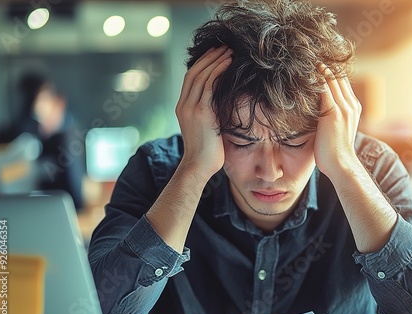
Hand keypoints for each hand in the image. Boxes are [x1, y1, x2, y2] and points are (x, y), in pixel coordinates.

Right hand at [175, 46, 232, 177]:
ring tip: (229, 52)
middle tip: (223, 47)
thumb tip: (224, 106)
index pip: (190, 79)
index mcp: (182, 108)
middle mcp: (184, 105)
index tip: (215, 55)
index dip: (202, 64)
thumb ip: (210, 114)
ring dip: (216, 61)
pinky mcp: (202, 112)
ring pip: (202, 76)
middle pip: (194, 73)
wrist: (198, 167)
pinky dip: (218, 72)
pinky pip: (210, 86)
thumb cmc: (206, 153)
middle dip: (209, 58)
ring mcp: (191, 108)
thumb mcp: (205, 129)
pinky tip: (228, 65)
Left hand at [314, 64, 361, 176]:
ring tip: (305, 56)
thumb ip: (330, 117)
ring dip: (319, 66)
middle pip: (338, 75)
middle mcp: (350, 104)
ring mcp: (343, 107)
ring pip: (332, 78)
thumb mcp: (335, 130)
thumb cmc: (334, 152)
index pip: (342, 82)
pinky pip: (323, 88)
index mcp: (353, 107)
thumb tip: (317, 113)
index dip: (330, 70)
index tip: (316, 60)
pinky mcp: (333, 112)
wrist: (341, 165)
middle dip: (325, 63)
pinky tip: (304, 70)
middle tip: (308, 52)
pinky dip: (315, 78)